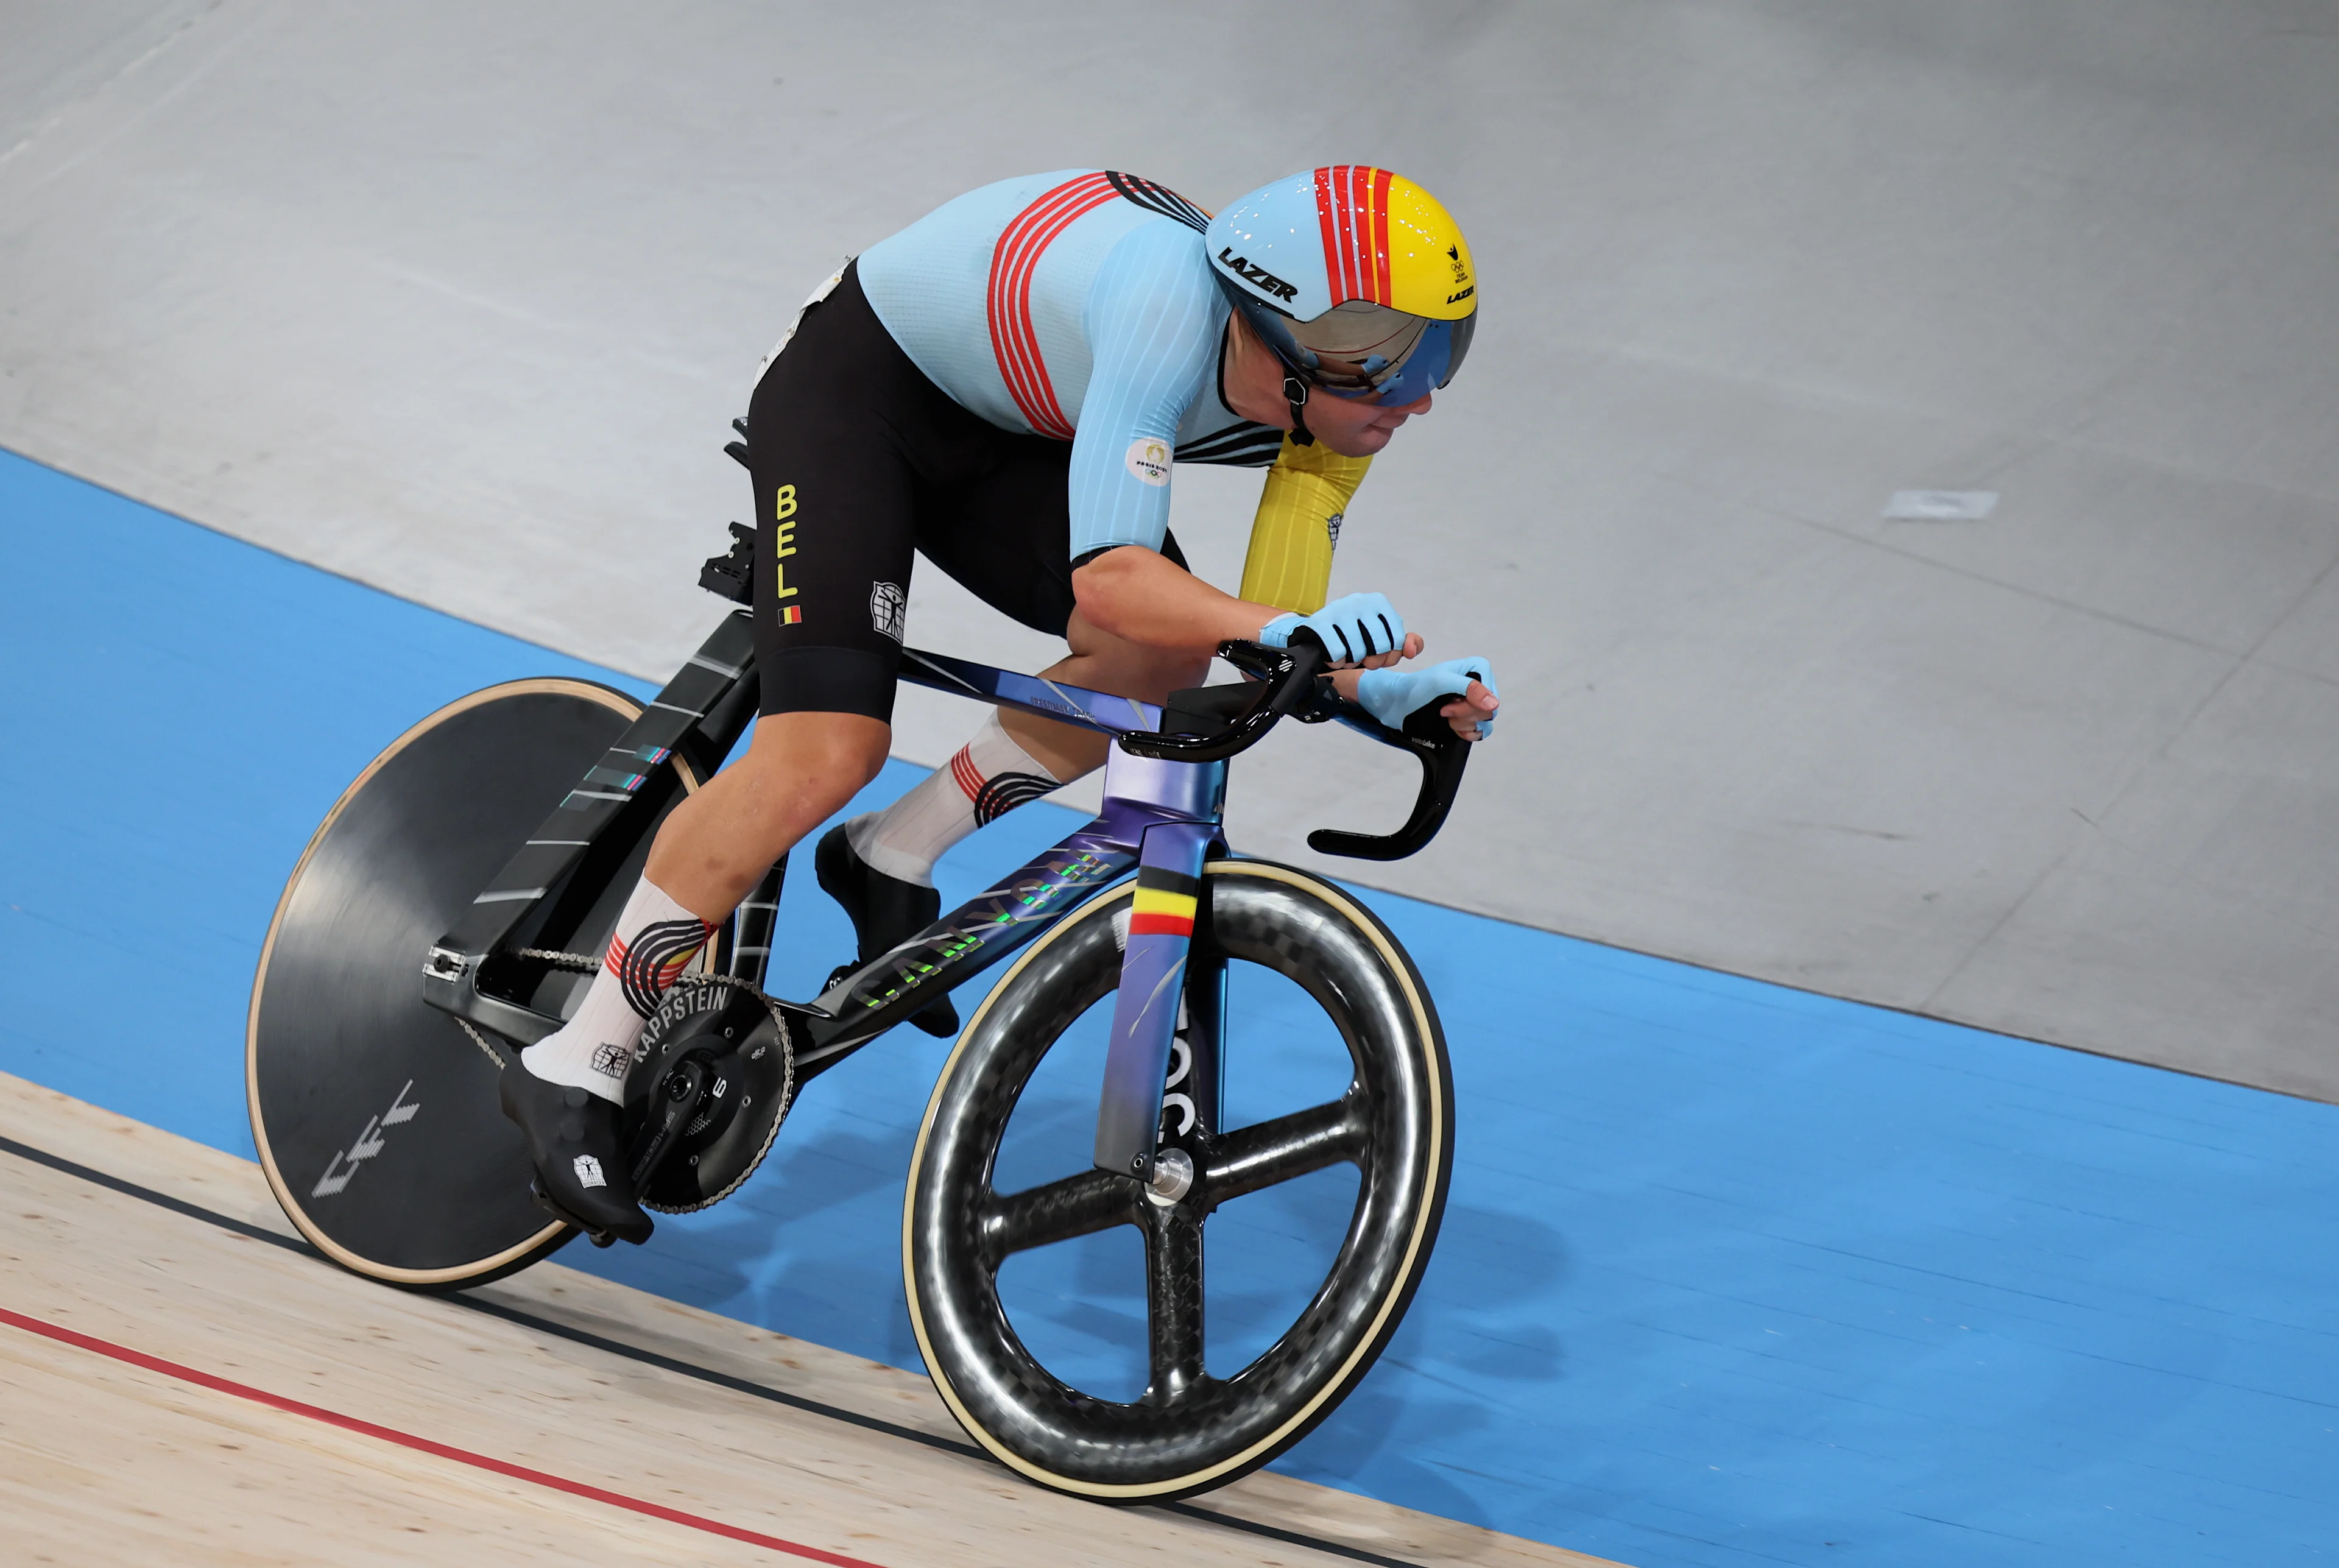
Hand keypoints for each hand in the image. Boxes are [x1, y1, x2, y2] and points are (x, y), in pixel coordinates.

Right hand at [1260, 592, 1422, 667]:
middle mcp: (1360, 601)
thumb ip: (1404, 644)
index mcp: (1378, 602)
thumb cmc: (1354, 638)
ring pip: (1357, 651)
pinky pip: (1337, 653)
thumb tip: (1412, 650)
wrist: (1315, 636)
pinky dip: (1337, 663)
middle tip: (1361, 659)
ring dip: (1352, 662)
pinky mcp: (1319, 623)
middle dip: (1371, 661)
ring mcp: (1339, 609)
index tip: (1378, 656)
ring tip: (1346, 656)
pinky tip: (1333, 657)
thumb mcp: (1382, 641)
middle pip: (1379, 646)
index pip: (1397, 640)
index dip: (1389, 656)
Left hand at [1353, 657, 1500, 740]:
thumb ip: (1469, 688)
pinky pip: (1480, 732)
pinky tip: (1450, 727)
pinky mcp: (1466, 720)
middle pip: (1489, 708)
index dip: (1475, 700)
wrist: (1396, 705)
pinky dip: (1465, 732)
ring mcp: (1471, 704)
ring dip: (1463, 723)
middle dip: (1465, 713)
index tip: (1453, 699)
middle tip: (1445, 709)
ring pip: (1485, 721)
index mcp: (1474, 669)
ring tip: (1444, 716)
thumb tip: (1493, 704)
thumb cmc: (1414, 688)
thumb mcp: (1441, 682)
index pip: (1491, 689)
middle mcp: (1476, 686)